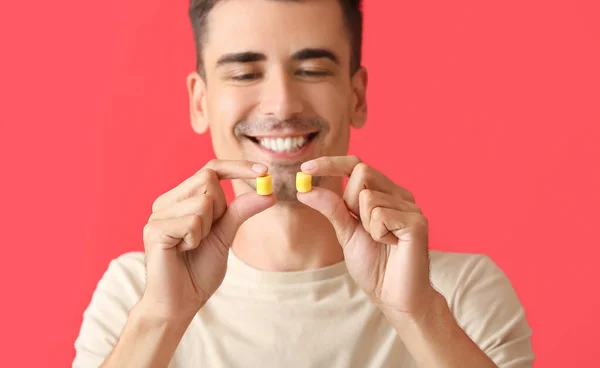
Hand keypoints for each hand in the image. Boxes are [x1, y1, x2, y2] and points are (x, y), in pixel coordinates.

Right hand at [141, 160, 275, 320]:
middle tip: (207, 235)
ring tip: (191, 247)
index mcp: (182, 199)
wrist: (180, 302)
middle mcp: (167, 201)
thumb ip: (240, 212)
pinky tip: (182, 252)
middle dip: (220, 208)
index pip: (211, 169)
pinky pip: (192, 221)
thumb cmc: (198, 271)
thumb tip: (269, 193)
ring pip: (202, 201)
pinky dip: (195, 240)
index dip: (238, 167)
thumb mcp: (225, 236)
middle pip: (208, 179)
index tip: (265, 171)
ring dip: (207, 229)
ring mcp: (158, 213)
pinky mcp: (154, 229)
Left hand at [297, 156, 437, 319]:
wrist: (393, 295)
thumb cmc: (373, 265)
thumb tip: (304, 189)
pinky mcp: (417, 221)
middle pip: (362, 172)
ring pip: (368, 197)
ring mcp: (410, 206)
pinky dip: (378, 234)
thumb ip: (331, 208)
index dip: (331, 163)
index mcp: (383, 194)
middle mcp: (399, 195)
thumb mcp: (345, 233)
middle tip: (362, 228)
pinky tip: (391, 246)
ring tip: (381, 242)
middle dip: (350, 202)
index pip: (356, 165)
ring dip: (365, 225)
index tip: (305, 168)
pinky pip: (380, 215)